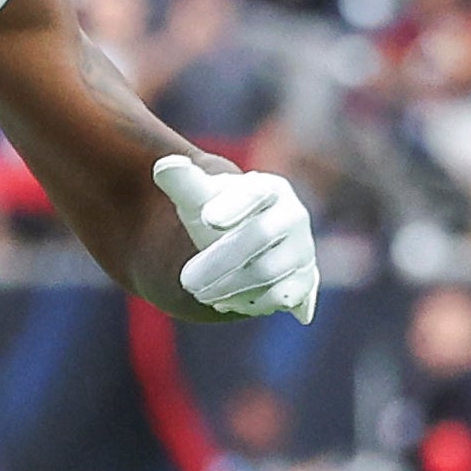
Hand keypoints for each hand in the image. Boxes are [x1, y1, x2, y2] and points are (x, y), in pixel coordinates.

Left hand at [151, 155, 318, 320]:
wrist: (243, 241)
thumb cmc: (218, 213)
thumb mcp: (198, 197)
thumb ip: (182, 182)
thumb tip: (164, 166)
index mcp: (269, 188)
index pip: (254, 193)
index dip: (233, 205)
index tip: (208, 219)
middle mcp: (293, 216)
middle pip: (258, 238)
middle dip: (219, 263)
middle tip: (186, 283)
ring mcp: (302, 249)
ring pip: (268, 273)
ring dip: (230, 287)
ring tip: (201, 294)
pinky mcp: (305, 280)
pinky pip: (283, 297)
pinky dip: (252, 304)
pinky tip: (228, 302)